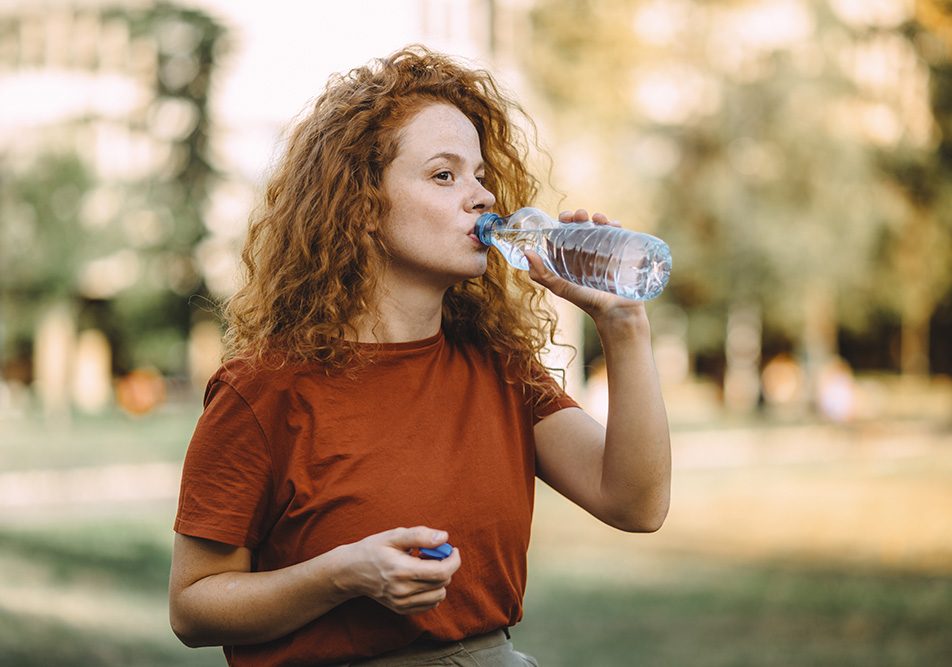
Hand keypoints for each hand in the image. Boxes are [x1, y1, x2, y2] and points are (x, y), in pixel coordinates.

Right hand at [341, 526, 460, 614]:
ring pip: (439, 596)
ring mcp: (401, 603)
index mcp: (402, 570)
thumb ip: (420, 535)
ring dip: (440, 580)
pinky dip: (432, 591)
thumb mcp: (394, 536)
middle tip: (433, 554)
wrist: (351, 572)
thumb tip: (444, 538)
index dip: (454, 560)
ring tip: (425, 567)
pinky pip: (429, 604)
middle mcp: (402, 591)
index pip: (441, 572)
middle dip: (446, 566)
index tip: (452, 550)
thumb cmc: (373, 549)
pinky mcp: (401, 609)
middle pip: (442, 583)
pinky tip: (420, 579)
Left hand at [524, 208, 648, 327]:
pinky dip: (614, 224)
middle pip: (581, 226)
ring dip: (596, 217)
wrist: (616, 311)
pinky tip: (611, 225)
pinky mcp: (620, 251)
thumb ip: (542, 274)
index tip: (564, 218)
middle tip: (579, 216)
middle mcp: (585, 251)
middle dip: (579, 216)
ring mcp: (603, 250)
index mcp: (569, 257)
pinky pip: (617, 233)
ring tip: (597, 219)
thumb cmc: (587, 301)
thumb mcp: (560, 287)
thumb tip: (527, 252)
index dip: (563, 222)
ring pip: (599, 226)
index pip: (564, 233)